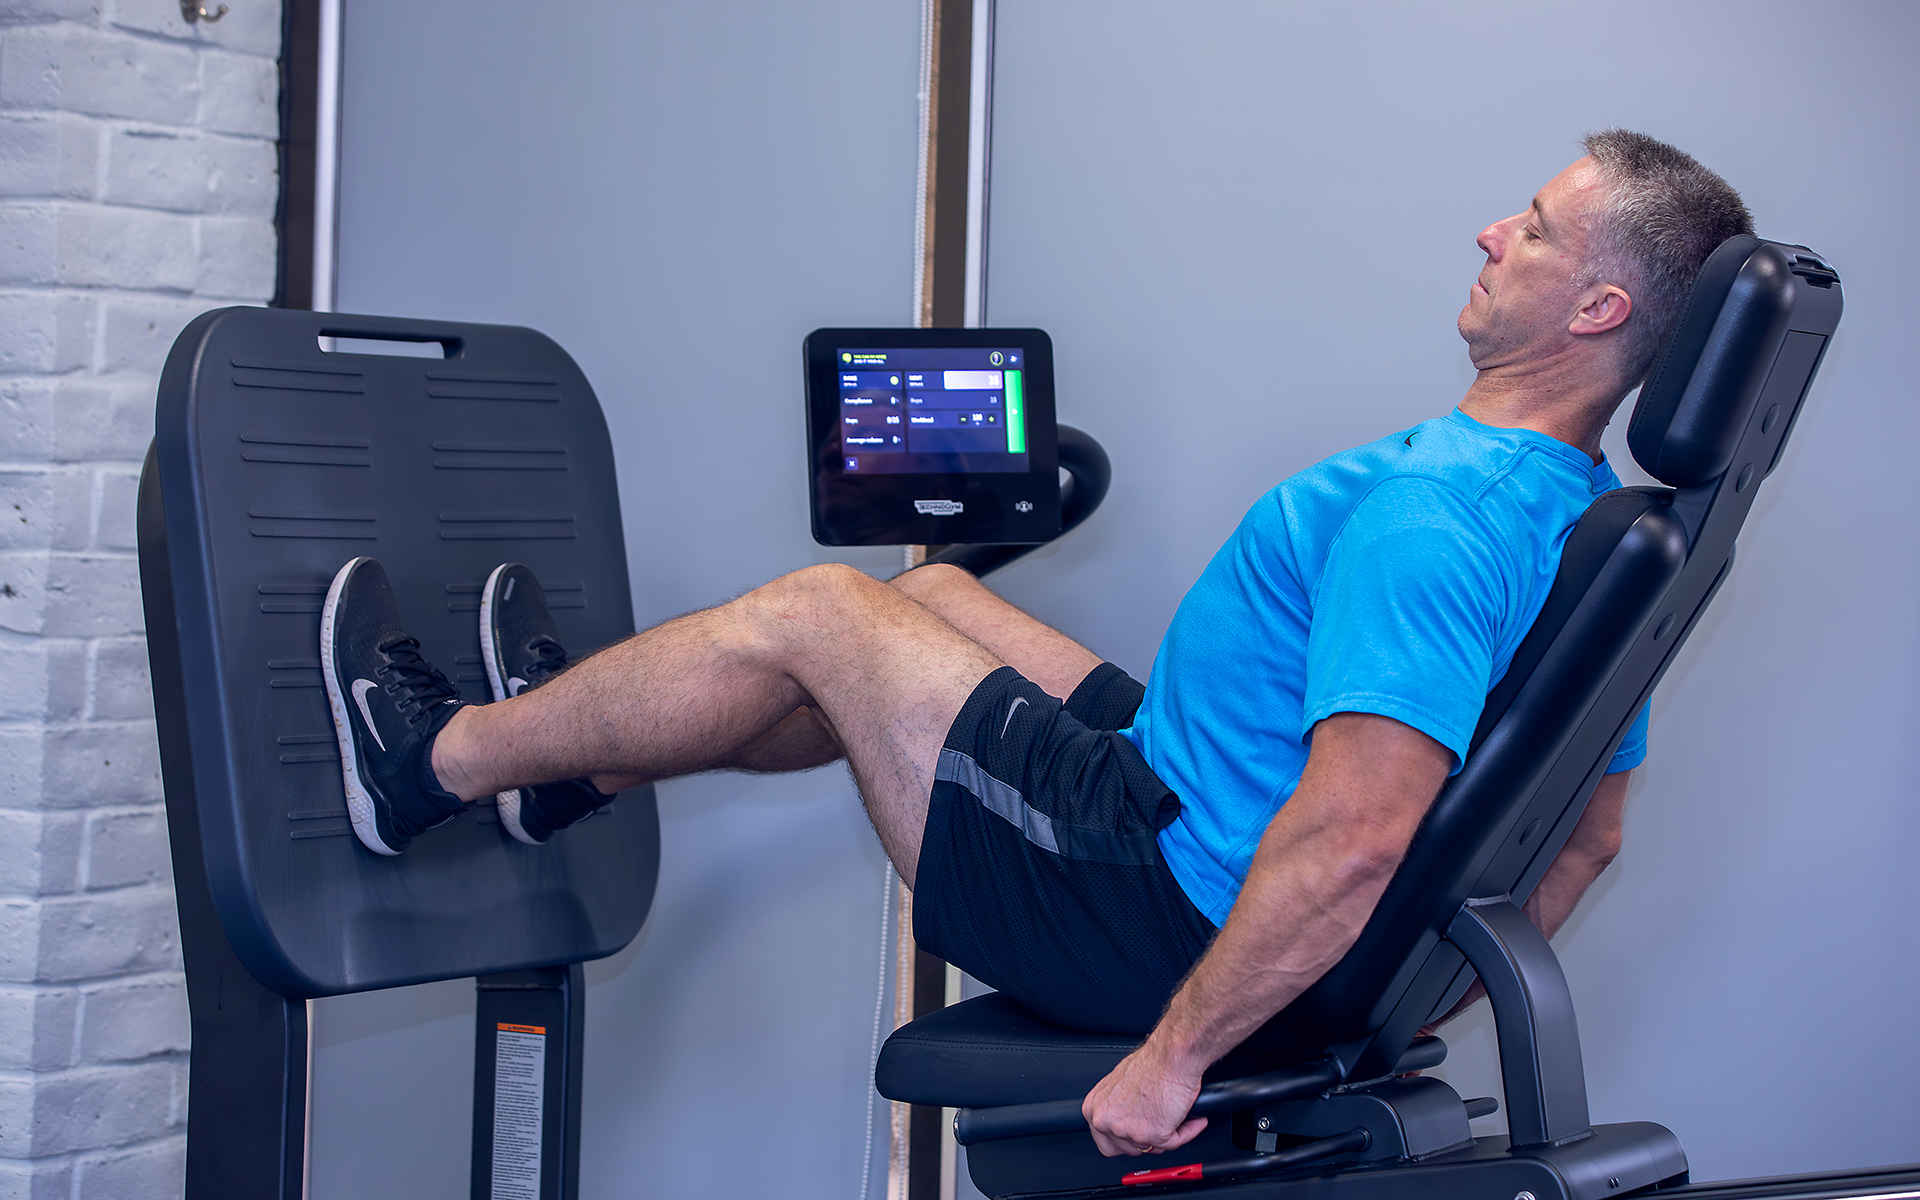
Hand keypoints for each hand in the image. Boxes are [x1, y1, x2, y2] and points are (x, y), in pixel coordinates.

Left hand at [1081, 1045, 1206, 1156]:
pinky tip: (1193, 1121)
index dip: (1123, 1140)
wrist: (1171, 1055)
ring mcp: (1129, 1130)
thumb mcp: (1118, 1084)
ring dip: (1167, 1136)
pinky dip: (1187, 1132)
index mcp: (1094, 1109)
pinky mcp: (1153, 1134)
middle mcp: (1106, 1122)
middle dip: (1146, 1141)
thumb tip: (1127, 1118)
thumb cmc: (1150, 1062)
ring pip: (1151, 1148)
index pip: (1104, 1141)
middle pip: (1127, 1149)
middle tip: (1160, 1127)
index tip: (1136, 1134)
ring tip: (1177, 1119)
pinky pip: (1174, 1142)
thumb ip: (1116, 1106)